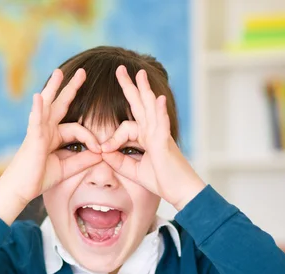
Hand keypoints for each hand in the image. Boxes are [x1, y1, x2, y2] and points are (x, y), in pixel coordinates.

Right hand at [0, 69, 101, 223]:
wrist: (20, 189)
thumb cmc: (38, 178)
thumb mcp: (66, 168)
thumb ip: (83, 159)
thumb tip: (101, 153)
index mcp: (53, 136)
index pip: (78, 129)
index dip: (91, 138)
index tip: (100, 150)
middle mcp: (46, 129)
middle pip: (61, 104)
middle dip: (71, 88)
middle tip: (82, 72)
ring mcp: (38, 131)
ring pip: (48, 105)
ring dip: (53, 88)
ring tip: (59, 72)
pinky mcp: (33, 138)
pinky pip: (35, 121)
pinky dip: (38, 109)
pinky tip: (39, 97)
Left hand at [101, 66, 204, 209]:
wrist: (182, 192)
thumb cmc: (162, 181)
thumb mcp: (133, 171)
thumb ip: (118, 160)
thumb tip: (102, 151)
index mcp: (147, 136)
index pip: (125, 127)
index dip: (112, 138)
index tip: (102, 150)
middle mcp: (154, 131)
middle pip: (140, 104)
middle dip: (130, 86)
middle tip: (121, 69)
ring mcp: (161, 135)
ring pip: (151, 108)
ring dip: (145, 90)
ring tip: (140, 74)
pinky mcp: (165, 143)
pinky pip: (161, 124)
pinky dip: (160, 112)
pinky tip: (159, 99)